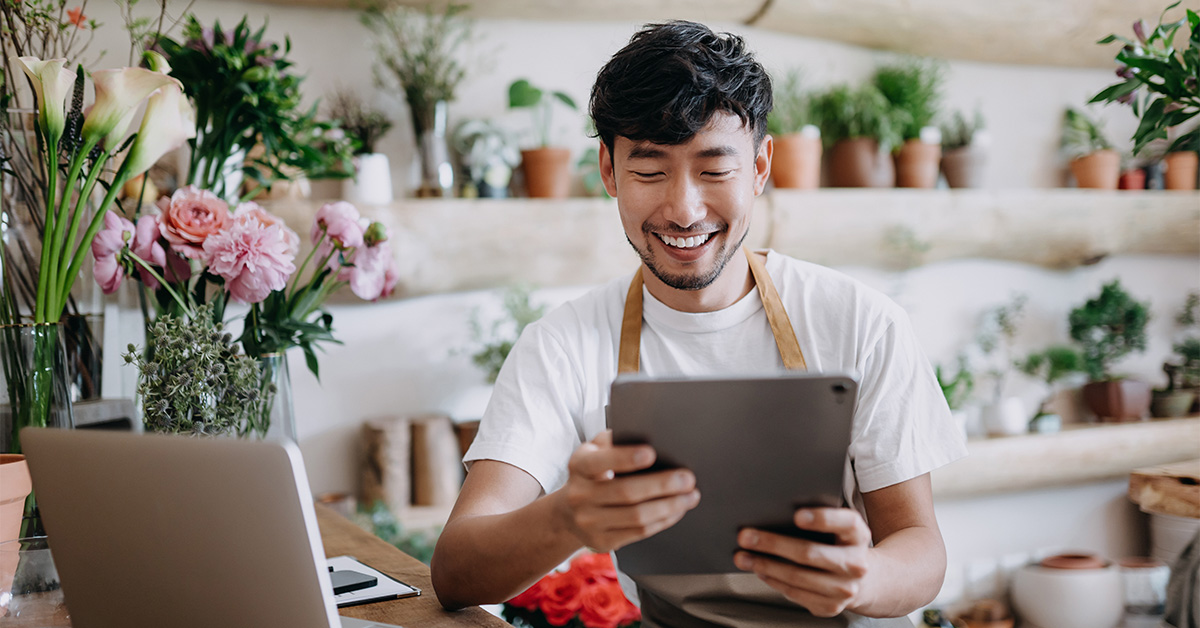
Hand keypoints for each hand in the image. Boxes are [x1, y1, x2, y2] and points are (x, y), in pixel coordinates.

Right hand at [554, 430, 700, 551]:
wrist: (568, 513)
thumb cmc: (592, 473)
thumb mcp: (595, 452)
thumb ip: (615, 441)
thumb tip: (650, 434)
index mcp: (579, 466)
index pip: (601, 461)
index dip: (626, 458)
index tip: (652, 453)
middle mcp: (580, 495)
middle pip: (626, 492)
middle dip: (662, 485)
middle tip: (687, 478)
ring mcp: (589, 522)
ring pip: (636, 516)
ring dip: (669, 506)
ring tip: (690, 496)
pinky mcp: (602, 541)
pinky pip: (639, 532)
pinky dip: (663, 520)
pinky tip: (677, 510)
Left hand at [734, 508, 872, 616]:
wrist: (863, 579)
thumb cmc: (839, 544)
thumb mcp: (838, 527)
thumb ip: (816, 517)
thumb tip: (772, 513)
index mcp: (858, 535)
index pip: (845, 522)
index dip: (822, 519)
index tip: (796, 516)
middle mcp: (856, 563)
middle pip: (809, 553)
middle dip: (772, 543)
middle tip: (745, 536)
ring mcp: (844, 589)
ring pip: (797, 577)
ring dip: (764, 565)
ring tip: (743, 556)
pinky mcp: (831, 606)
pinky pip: (795, 593)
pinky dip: (773, 580)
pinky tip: (759, 570)